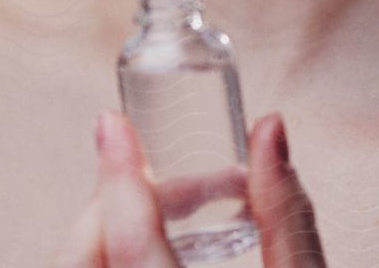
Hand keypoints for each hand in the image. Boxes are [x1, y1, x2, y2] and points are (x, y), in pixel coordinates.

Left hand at [49, 108, 328, 267]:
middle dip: (114, 204)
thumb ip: (289, 218)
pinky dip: (114, 255)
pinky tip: (158, 243)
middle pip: (90, 257)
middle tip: (157, 175)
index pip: (133, 245)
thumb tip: (268, 129)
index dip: (119, 178)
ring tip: (172, 209)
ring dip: (113, 230)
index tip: (112, 123)